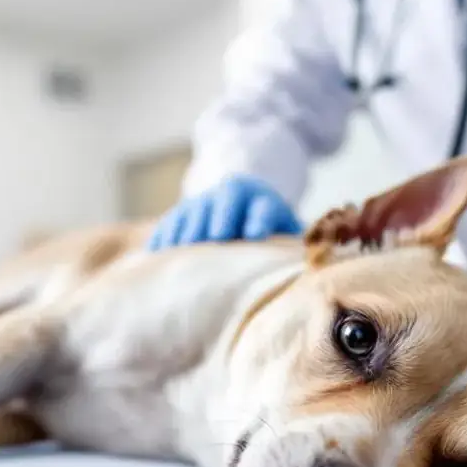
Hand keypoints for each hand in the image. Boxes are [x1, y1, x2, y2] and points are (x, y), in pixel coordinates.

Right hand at [147, 175, 301, 250]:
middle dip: (220, 218)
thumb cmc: (268, 233)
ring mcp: (203, 203)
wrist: (239, 204)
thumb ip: (295, 247)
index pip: (263, 207)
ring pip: (193, 211)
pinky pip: (168, 223)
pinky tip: (153, 255)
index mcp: (262, 202)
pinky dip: (161, 238)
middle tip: (216, 237)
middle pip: (224, 203)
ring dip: (187, 229)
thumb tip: (313, 268)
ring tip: (179, 250)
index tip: (255, 234)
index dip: (260, 218)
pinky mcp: (180, 214)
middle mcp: (231, 197)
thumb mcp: (286, 232)